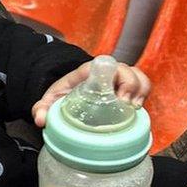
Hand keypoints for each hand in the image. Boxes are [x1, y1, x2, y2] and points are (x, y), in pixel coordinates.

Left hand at [31, 60, 150, 126]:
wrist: (68, 97)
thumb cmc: (62, 97)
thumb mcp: (50, 101)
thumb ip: (41, 109)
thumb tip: (41, 120)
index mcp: (88, 71)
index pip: (107, 65)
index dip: (117, 76)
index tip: (119, 97)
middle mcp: (106, 73)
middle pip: (127, 70)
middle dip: (132, 86)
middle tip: (128, 105)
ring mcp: (118, 79)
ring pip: (138, 76)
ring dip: (141, 90)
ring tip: (135, 108)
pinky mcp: (126, 89)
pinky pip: (143, 85)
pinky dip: (144, 94)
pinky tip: (138, 108)